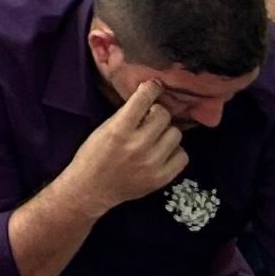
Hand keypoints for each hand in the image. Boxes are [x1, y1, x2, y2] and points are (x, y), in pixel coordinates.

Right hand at [67, 76, 189, 213]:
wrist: (92, 189)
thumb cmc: (93, 155)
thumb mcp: (103, 129)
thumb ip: (125, 116)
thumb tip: (148, 100)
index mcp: (119, 130)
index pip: (143, 100)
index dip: (150, 89)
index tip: (153, 86)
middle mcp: (138, 145)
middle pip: (164, 115)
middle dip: (157, 113)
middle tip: (149, 119)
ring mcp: (152, 163)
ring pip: (176, 134)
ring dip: (166, 132)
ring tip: (155, 137)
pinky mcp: (162, 178)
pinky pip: (182, 156)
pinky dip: (174, 151)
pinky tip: (162, 152)